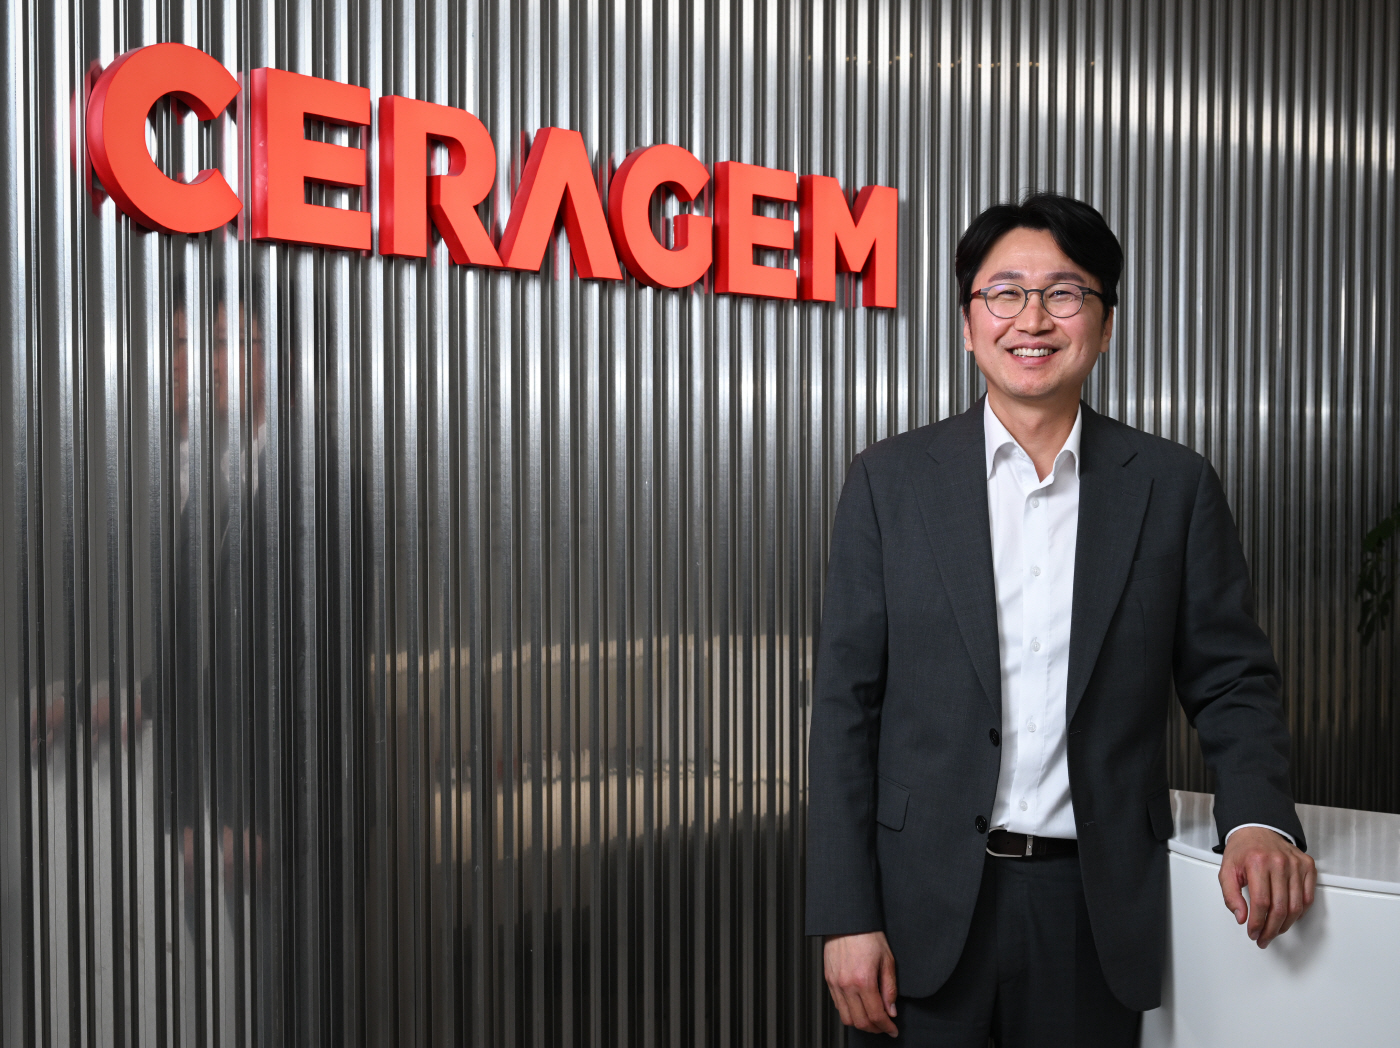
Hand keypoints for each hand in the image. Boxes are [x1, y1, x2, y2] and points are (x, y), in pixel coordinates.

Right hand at [823, 930, 898, 1036]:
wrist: (847, 920)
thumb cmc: (868, 934)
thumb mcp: (887, 959)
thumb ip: (890, 988)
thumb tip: (891, 1009)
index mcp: (864, 980)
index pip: (876, 1015)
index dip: (886, 1027)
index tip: (893, 1029)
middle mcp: (847, 985)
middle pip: (861, 1021)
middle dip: (875, 1029)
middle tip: (884, 1026)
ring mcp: (836, 983)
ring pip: (846, 1017)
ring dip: (861, 1023)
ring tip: (871, 1019)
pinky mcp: (829, 979)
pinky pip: (837, 1005)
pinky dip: (849, 1012)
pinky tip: (858, 1007)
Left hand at [1218, 826, 1316, 947]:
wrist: (1257, 830)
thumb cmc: (1242, 851)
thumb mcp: (1227, 870)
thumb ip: (1230, 895)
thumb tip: (1241, 917)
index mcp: (1257, 862)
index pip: (1261, 902)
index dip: (1257, 923)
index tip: (1253, 932)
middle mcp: (1278, 862)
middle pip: (1280, 907)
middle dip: (1271, 929)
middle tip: (1264, 938)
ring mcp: (1295, 864)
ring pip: (1296, 906)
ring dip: (1285, 925)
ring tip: (1275, 931)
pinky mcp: (1307, 866)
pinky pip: (1308, 897)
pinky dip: (1299, 912)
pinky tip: (1288, 917)